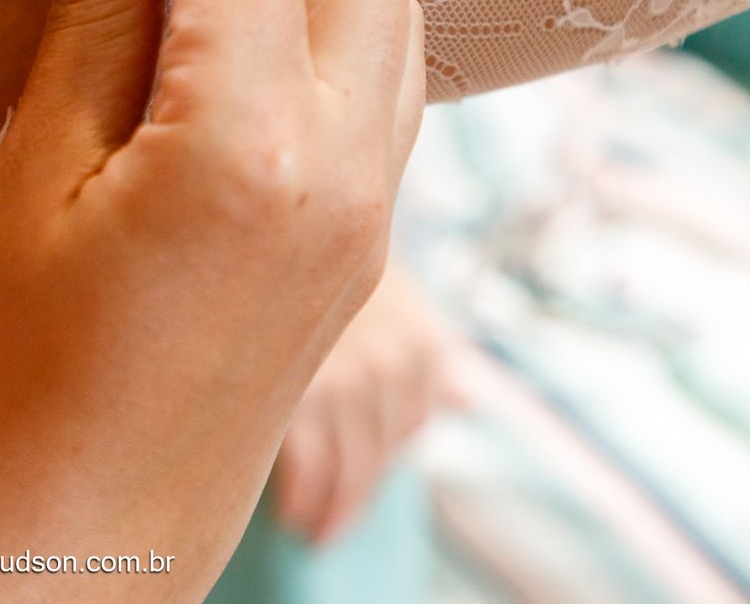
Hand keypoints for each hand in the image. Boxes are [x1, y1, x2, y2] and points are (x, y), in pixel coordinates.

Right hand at [0, 0, 426, 601]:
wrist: (64, 565)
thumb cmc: (6, 388)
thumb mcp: (26, 181)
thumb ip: (91, 16)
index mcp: (252, 152)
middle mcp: (347, 179)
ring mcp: (369, 225)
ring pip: (392, 20)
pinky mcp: (358, 261)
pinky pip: (379, 95)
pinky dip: (321, 25)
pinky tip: (221, 31)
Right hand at [273, 263, 459, 544]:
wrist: (280, 218)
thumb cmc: (334, 265)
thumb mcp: (393, 295)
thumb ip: (428, 357)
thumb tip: (469, 402)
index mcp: (423, 345)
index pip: (407, 430)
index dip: (376, 465)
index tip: (348, 492)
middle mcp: (394, 359)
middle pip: (375, 454)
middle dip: (351, 499)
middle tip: (324, 532)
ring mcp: (348, 372)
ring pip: (344, 463)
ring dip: (326, 505)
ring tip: (307, 528)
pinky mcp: (299, 384)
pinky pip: (307, 458)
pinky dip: (301, 491)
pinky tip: (289, 510)